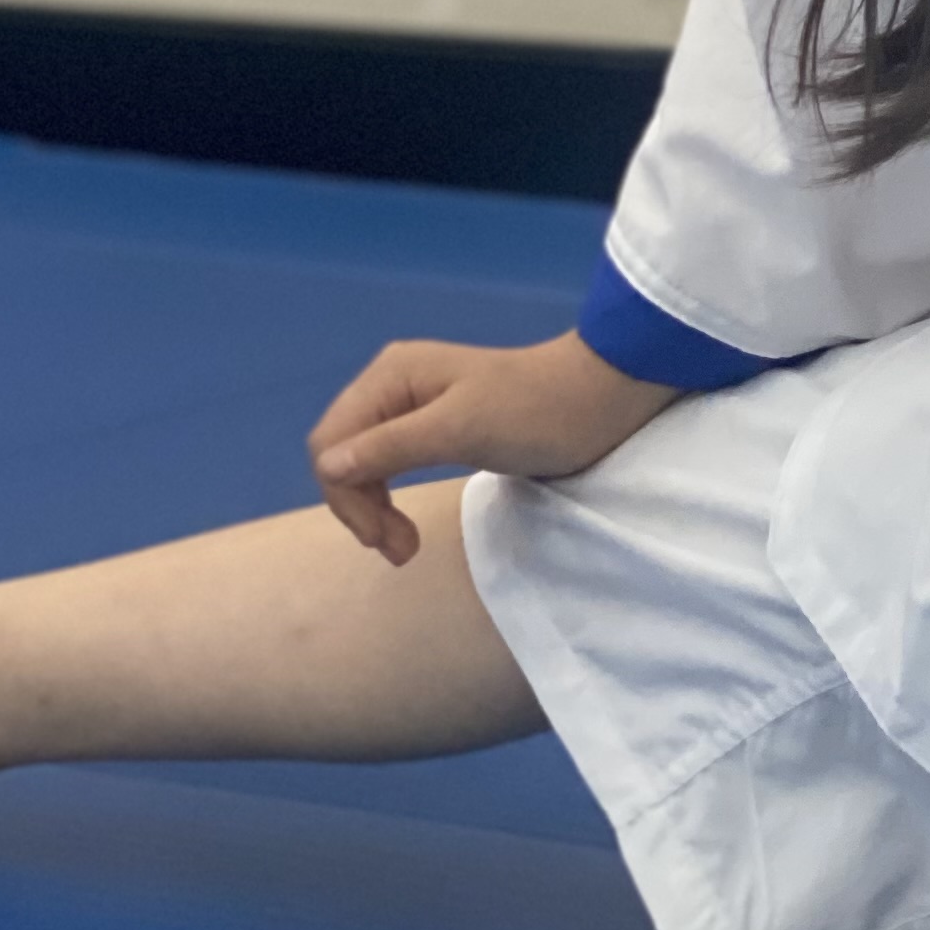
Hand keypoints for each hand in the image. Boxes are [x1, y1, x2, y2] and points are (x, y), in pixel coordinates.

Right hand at [307, 333, 672, 557]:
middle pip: (341, 453)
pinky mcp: (436, 426)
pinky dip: (391, 498)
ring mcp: (414, 405)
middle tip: (399, 552)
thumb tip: (327, 466)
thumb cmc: (536, 412)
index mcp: (391, 376)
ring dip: (374, 508)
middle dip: (359, 506)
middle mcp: (393, 384)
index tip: (383, 540)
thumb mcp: (462, 430)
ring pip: (362, 464)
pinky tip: (405, 523)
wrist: (602, 398)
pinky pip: (389, 464)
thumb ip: (393, 446)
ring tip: (405, 549)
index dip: (345, 497)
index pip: (331, 442)